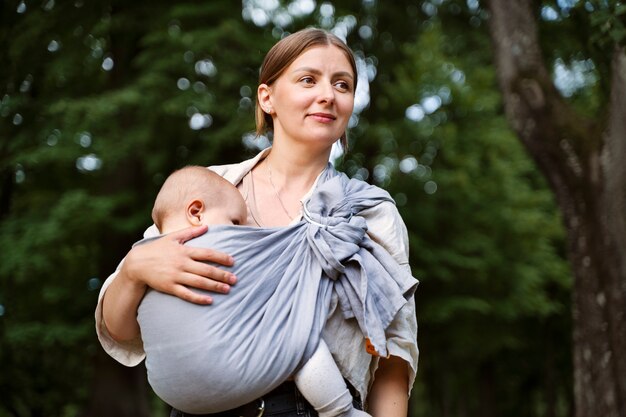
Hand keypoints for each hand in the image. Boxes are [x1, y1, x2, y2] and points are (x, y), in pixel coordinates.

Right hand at [120, 225, 236, 303]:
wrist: (136, 263)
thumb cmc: (156, 249)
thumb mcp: (172, 237)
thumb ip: (190, 232)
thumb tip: (207, 226)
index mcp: (184, 250)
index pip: (207, 254)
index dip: (221, 257)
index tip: (233, 261)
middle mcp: (182, 263)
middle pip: (206, 269)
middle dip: (222, 275)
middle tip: (235, 279)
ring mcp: (176, 276)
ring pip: (199, 282)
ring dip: (214, 286)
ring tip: (227, 289)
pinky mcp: (170, 287)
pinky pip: (186, 294)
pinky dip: (198, 298)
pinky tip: (209, 301)